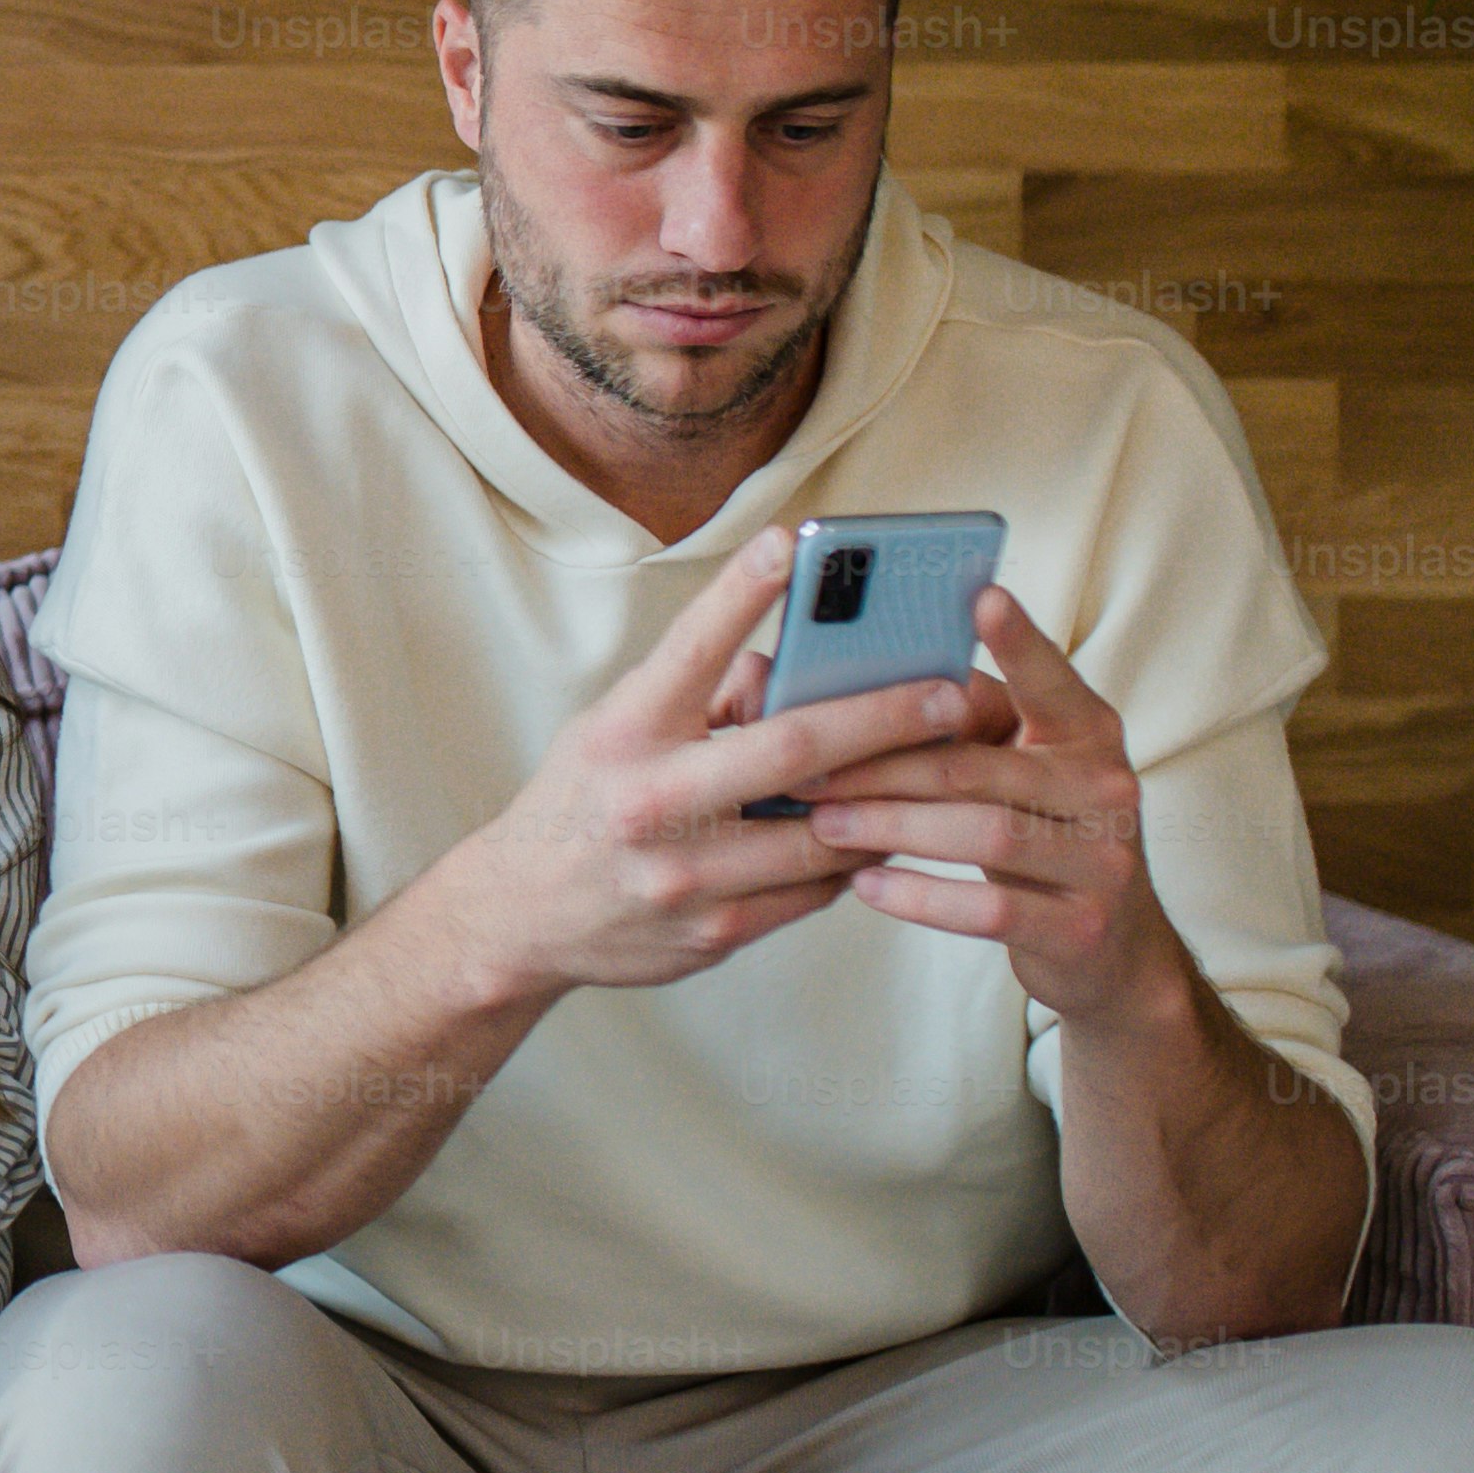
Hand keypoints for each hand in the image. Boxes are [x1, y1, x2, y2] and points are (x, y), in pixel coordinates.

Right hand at [448, 526, 971, 1001]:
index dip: (742, 592)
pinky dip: (852, 857)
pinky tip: (879, 832)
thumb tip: (792, 673)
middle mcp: (649, 800)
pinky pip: (812, 891)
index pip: (689, 650)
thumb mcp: (613, 730)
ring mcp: (684, 874)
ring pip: (822, 832)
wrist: (522, 916)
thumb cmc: (582, 801)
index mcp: (622, 734)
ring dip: (888, 797)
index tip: (794, 541)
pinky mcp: (713, 931)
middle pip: (791, 750)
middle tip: (951, 694)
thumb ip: (698, 697)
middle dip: (882, 717)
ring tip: (941, 768)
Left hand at [782, 583, 1184, 1025]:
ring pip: (984, 833)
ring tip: (824, 823)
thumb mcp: (1020, 773)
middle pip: (981, 766)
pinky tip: (865, 884)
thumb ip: (966, 730)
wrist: (1107, 947)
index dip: (1019, 640)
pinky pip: (990, 909)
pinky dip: (919, 897)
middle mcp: (1108, 787)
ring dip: (892, 826)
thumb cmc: (1034, 834)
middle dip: (885, 765)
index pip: (1050, 680)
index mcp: (1088, 732)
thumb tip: (859, 685)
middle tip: (808, 768)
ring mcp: (1103, 861)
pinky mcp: (1080, 927)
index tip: (980, 595)